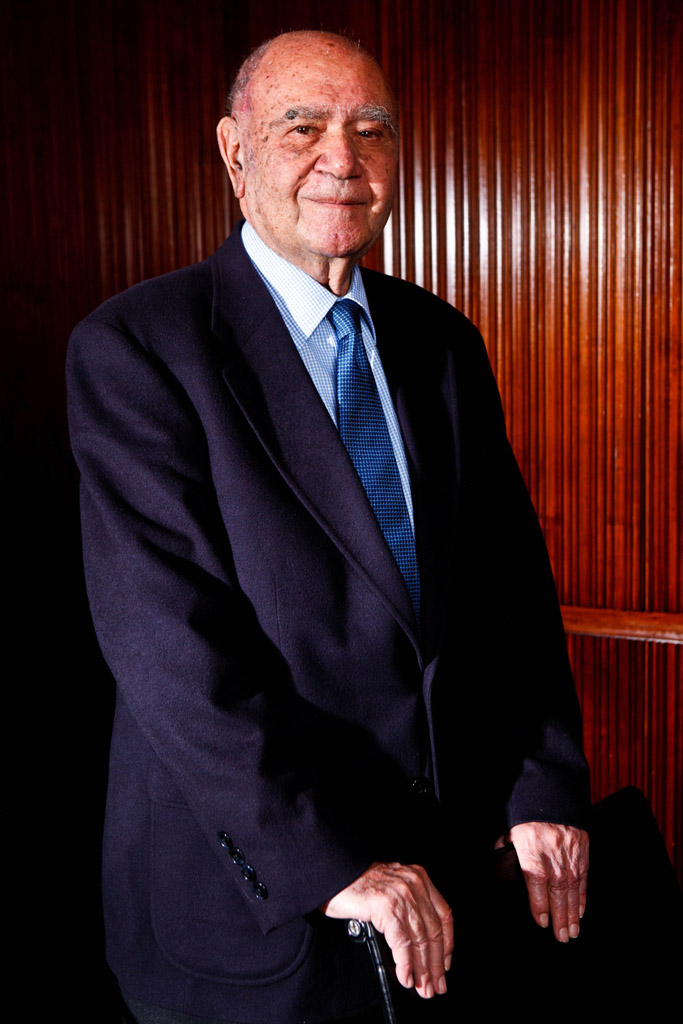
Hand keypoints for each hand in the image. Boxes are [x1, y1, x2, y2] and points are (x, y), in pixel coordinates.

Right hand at [321, 862, 452, 998]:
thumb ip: (410, 906)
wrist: (333, 873)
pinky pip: (401, 943)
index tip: (445, 964)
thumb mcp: (393, 887)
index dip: (447, 944)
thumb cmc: (358, 883)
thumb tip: (420, 944)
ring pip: (420, 940)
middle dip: (436, 964)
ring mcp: (401, 895)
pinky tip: (406, 977)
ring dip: (423, 969)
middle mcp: (414, 885)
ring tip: (422, 987)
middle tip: (436, 985)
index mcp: (419, 879)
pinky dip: (405, 964)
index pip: (443, 916)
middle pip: (434, 932)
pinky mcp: (386, 907)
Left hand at [497, 822, 588, 941]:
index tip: (542, 922)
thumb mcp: (510, 829)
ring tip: (572, 931)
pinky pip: (583, 879)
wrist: (552, 792)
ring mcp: (570, 854)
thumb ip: (504, 849)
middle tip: (562, 937)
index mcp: (532, 850)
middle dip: (560, 918)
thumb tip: (497, 864)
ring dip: (573, 913)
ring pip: (572, 889)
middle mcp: (553, 855)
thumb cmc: (527, 812)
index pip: (537, 883)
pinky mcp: (582, 851)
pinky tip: (580, 911)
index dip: (540, 905)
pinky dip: (582, 897)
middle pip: (558, 892)